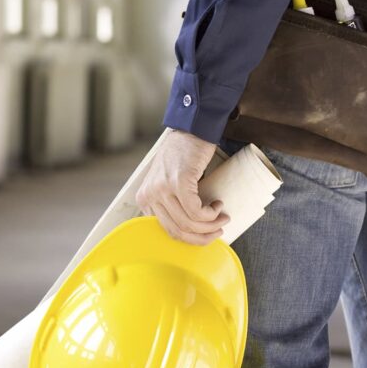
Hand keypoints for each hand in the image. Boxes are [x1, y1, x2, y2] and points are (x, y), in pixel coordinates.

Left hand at [136, 128, 229, 245]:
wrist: (191, 129)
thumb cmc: (183, 156)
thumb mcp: (167, 182)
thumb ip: (170, 203)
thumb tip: (190, 230)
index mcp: (144, 199)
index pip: (166, 230)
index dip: (190, 238)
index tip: (206, 235)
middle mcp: (149, 195)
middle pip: (177, 230)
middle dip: (202, 237)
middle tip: (219, 230)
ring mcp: (162, 189)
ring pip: (188, 223)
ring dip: (211, 225)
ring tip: (222, 217)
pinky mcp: (178, 182)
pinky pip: (196, 211)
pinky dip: (210, 214)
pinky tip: (218, 205)